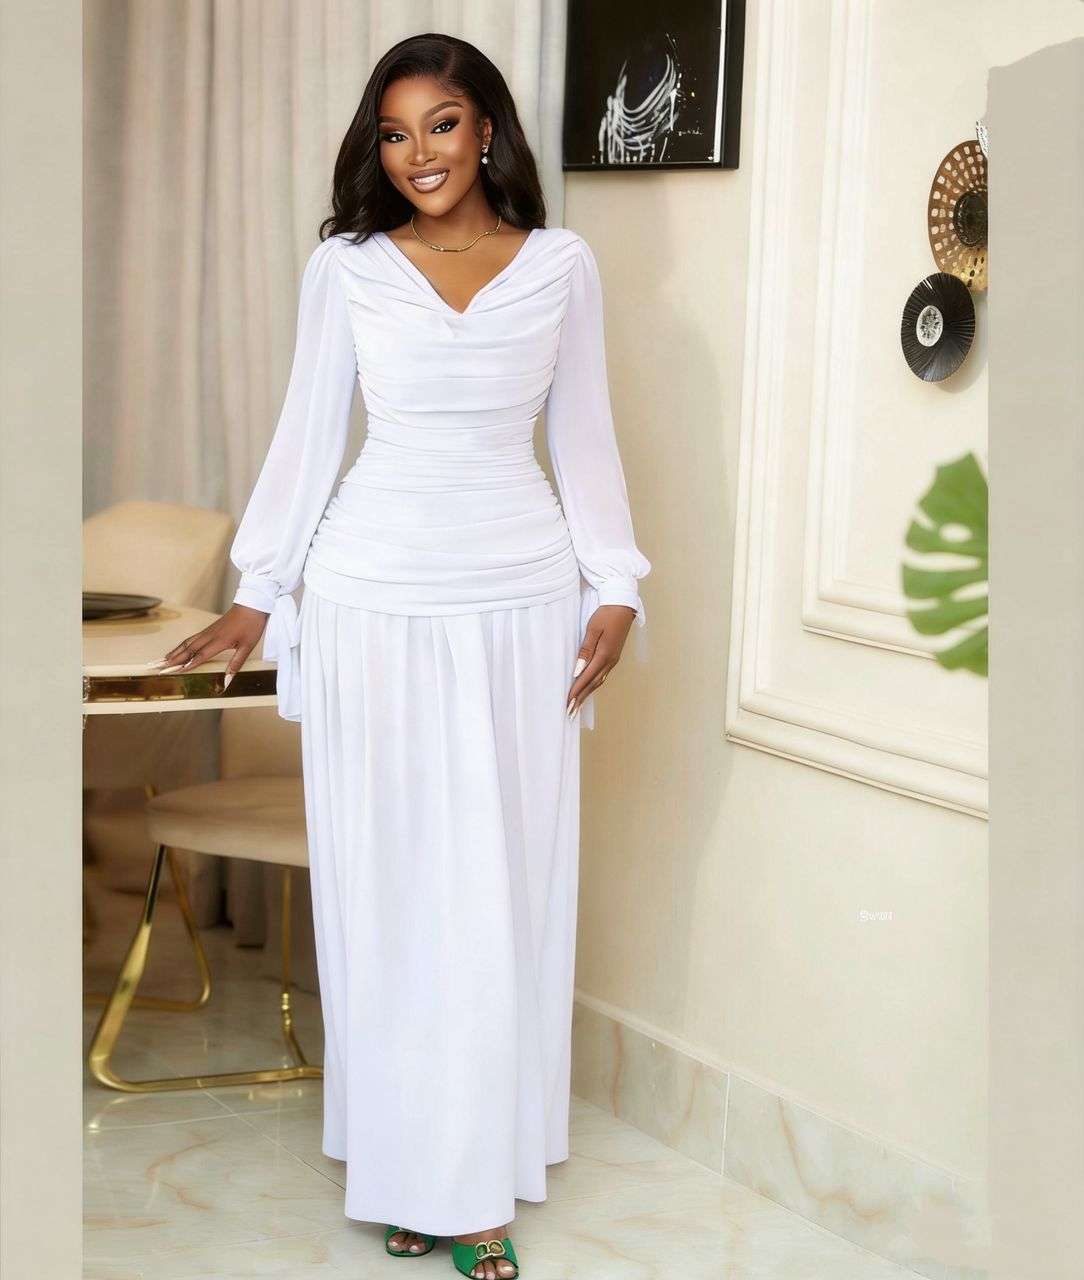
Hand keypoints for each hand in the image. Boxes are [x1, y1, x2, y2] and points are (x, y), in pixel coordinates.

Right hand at [147, 603, 269, 689]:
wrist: (252, 604)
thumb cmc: (252, 625)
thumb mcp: (248, 647)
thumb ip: (236, 664)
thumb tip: (227, 682)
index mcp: (220, 641)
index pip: (199, 656)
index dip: (186, 665)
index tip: (173, 672)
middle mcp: (210, 636)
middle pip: (187, 650)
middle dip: (171, 660)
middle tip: (156, 668)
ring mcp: (208, 631)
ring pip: (186, 643)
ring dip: (173, 653)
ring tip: (160, 660)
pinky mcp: (209, 629)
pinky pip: (191, 639)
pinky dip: (181, 646)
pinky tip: (177, 650)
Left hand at [566, 605, 636, 717]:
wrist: (623, 605)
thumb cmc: (606, 614)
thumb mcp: (593, 629)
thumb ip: (585, 650)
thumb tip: (578, 670)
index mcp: (604, 655)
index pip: (587, 678)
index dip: (576, 692)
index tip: (567, 703)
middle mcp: (610, 661)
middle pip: (593, 684)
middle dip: (581, 698)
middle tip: (570, 712)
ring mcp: (613, 659)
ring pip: (598, 681)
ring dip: (587, 694)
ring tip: (577, 705)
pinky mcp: (613, 656)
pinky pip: (602, 675)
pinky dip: (593, 684)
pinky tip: (588, 689)